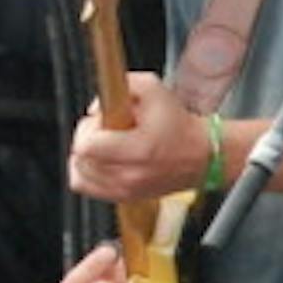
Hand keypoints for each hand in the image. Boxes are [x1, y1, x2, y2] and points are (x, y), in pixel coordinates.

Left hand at [68, 71, 211, 202]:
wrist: (202, 155)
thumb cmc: (178, 123)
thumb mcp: (154, 89)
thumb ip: (122, 86)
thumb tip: (95, 108)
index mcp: (138, 149)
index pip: (86, 146)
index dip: (87, 128)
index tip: (101, 120)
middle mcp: (130, 175)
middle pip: (80, 159)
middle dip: (87, 139)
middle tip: (105, 130)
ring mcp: (126, 190)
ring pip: (79, 174)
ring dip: (85, 156)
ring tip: (104, 146)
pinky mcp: (124, 197)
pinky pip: (87, 187)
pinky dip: (86, 172)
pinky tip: (100, 160)